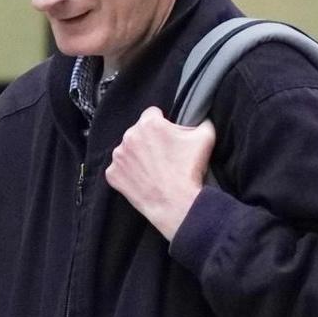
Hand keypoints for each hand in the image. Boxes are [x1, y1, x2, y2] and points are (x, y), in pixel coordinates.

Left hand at [106, 106, 214, 240]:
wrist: (176, 203)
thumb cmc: (190, 169)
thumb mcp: (205, 137)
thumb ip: (201, 121)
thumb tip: (201, 116)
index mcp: (149, 123)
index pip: (152, 113)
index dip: (162, 123)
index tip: (167, 135)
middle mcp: (129, 136)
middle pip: (138, 131)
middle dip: (149, 139)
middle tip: (163, 155)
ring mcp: (118, 156)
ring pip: (127, 149)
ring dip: (137, 155)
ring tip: (153, 168)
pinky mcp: (112, 174)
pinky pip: (119, 168)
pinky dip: (128, 172)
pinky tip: (142, 178)